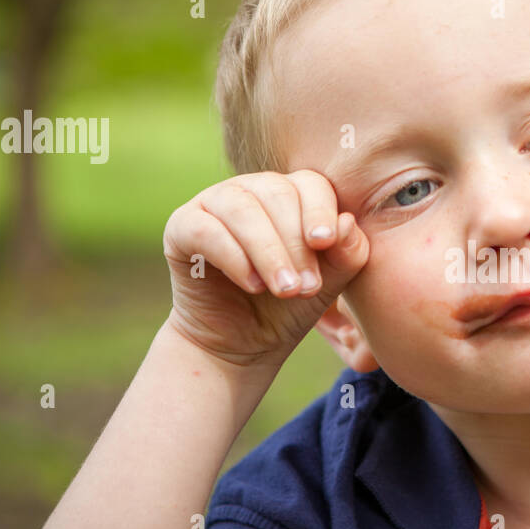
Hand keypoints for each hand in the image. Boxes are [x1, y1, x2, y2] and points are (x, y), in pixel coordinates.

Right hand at [162, 170, 369, 367]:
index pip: (310, 183)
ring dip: (268, 252)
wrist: (240, 345)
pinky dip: (234, 257)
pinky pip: (206, 229)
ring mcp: (213, 204)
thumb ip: (347, 254)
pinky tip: (253, 285)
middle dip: (296, 243)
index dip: (320, 211)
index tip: (326, 244)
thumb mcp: (327, 285)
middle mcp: (251, 190)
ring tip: (285, 290)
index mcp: (290, 195)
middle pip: (277, 194)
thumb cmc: (288, 307)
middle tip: (306, 287)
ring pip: (242, 209)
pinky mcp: (181, 226)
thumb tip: (349, 222)